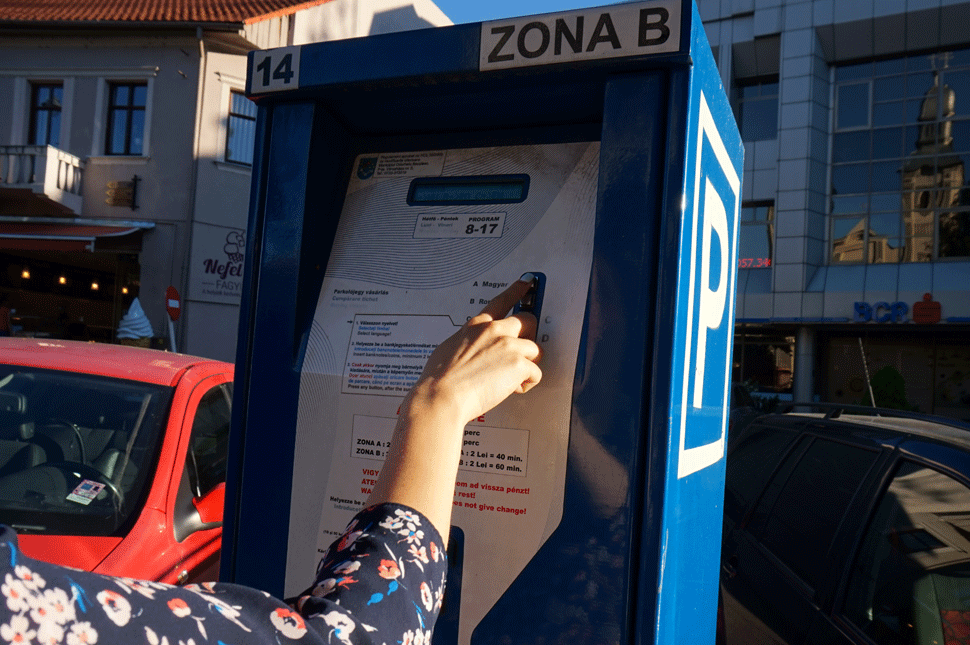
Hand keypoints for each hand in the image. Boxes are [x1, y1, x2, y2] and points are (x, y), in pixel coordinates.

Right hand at [410, 276, 541, 424]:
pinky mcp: (519, 364)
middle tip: (521, 351)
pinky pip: (535, 374)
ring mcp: (509, 346)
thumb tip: (474, 349)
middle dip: (529, 336)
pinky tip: (510, 389)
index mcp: (477, 325)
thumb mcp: (449, 348)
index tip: (527, 282)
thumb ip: (468, 343)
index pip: (501, 301)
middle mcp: (495, 331)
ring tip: (510, 379)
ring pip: (536, 350)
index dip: (517, 290)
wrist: (442, 396)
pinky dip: (526, 384)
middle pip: (529, 321)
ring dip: (527, 365)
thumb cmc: (439, 379)